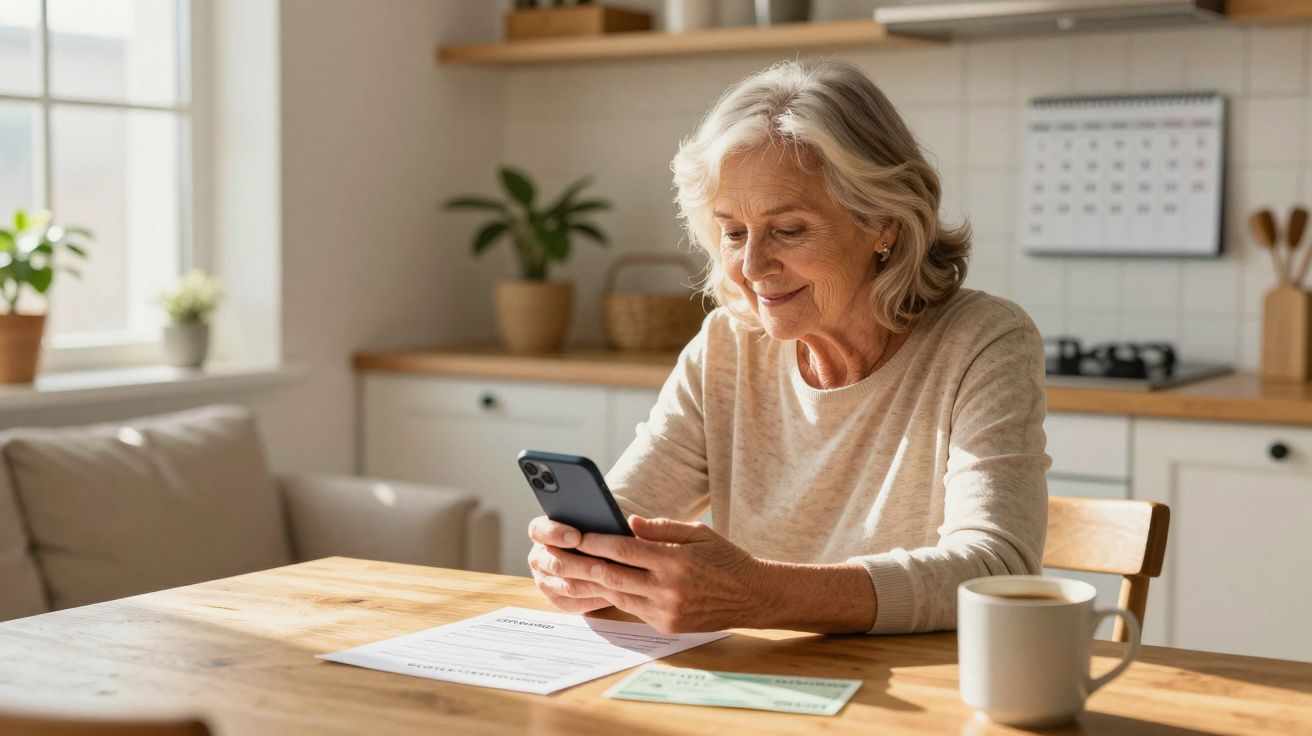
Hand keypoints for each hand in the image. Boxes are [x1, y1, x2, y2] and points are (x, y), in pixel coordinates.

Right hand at [526, 516, 611, 613]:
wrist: (602, 552)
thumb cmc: (600, 530)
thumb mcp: (599, 517)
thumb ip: (602, 517)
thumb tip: (626, 522)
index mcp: (542, 532)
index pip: (539, 530)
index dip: (556, 534)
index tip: (577, 537)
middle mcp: (539, 558)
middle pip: (556, 564)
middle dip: (581, 565)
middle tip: (602, 565)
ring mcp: (546, 581)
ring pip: (568, 586)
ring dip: (592, 584)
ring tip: (614, 580)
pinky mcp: (559, 600)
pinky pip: (576, 603)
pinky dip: (596, 599)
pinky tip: (614, 593)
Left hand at [570, 515, 767, 633]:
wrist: (753, 597)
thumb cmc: (725, 559)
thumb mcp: (698, 533)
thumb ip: (661, 527)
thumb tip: (627, 523)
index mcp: (675, 560)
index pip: (624, 550)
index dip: (596, 542)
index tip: (576, 535)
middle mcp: (668, 589)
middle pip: (612, 576)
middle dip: (582, 564)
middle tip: (560, 555)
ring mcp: (666, 611)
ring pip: (618, 595)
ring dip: (594, 583)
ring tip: (573, 569)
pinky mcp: (667, 626)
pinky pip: (633, 608)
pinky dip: (616, 595)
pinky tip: (602, 584)